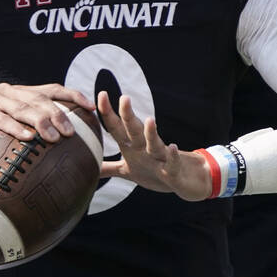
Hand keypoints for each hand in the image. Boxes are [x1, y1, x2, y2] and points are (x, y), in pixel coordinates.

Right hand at [0, 83, 92, 147]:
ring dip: (41, 122)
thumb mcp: (6, 124)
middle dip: (58, 114)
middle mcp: (9, 92)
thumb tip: (56, 147)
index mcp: (19, 93)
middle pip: (40, 99)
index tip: (91, 107)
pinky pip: (0, 119)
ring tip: (55, 137)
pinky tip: (28, 138)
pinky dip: (15, 128)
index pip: (51, 89)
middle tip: (72, 132)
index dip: (72, 95)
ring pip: (23, 107)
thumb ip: (26, 128)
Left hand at [95, 92, 210, 200]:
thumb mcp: (128, 171)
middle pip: (135, 131)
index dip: (108, 113)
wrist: (185, 182)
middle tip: (124, 97)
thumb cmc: (153, 173)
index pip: (117, 128)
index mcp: (132, 147)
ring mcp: (159, 159)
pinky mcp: (173, 172)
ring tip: (150, 119)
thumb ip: (109, 168)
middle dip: (128, 116)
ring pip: (155, 144)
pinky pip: (172, 164)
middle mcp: (145, 149)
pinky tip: (173, 147)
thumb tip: (91, 168)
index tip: (102, 93)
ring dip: (152, 133)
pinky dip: (173, 156)